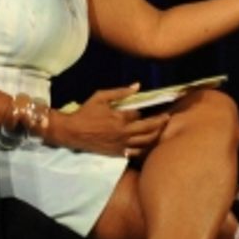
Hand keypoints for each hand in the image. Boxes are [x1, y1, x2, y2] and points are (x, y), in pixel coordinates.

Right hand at [48, 83, 170, 157]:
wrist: (72, 132)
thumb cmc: (85, 113)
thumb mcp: (100, 97)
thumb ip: (120, 92)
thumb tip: (137, 86)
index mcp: (120, 118)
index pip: (139, 113)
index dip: (142, 110)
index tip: (146, 107)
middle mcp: (124, 132)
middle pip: (149, 128)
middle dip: (160, 122)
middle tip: (167, 117)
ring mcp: (121, 144)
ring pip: (145, 142)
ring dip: (156, 135)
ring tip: (162, 129)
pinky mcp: (118, 153)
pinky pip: (136, 153)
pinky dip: (145, 149)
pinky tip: (149, 144)